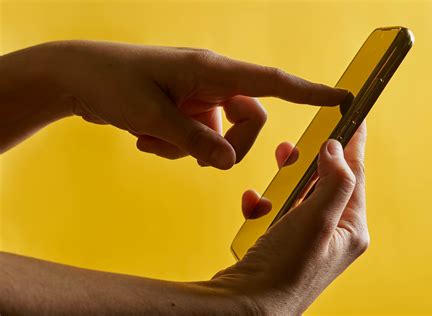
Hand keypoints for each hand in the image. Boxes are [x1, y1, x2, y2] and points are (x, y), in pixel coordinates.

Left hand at [35, 41, 345, 168]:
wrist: (79, 78)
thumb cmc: (112, 83)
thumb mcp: (153, 116)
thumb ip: (196, 141)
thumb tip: (228, 162)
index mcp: (212, 70)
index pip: (273, 82)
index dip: (310, 92)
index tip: (342, 98)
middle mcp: (212, 82)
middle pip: (250, 122)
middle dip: (227, 146)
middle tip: (196, 153)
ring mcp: (199, 97)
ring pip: (222, 136)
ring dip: (191, 148)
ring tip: (152, 138)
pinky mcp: (186, 110)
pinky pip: (198, 138)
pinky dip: (176, 146)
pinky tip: (145, 138)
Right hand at [212, 122, 367, 314]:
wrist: (247, 305)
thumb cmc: (284, 269)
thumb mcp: (317, 219)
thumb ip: (334, 180)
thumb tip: (337, 150)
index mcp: (351, 229)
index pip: (356, 174)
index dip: (355, 142)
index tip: (355, 116)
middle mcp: (333, 234)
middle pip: (327, 182)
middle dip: (311, 161)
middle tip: (297, 144)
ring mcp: (309, 239)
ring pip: (301, 194)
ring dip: (287, 180)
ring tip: (277, 167)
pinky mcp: (285, 243)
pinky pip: (280, 212)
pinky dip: (267, 202)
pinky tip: (255, 203)